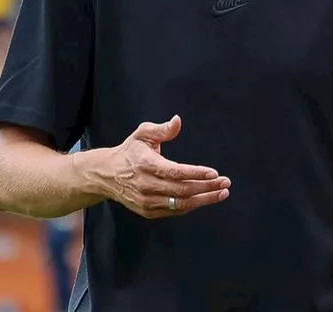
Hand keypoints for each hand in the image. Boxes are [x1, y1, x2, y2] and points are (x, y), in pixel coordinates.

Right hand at [101, 115, 230, 218]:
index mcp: (146, 165)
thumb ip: (161, 129)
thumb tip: (178, 121)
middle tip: (226, 183)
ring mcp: (147, 201)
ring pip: (181, 205)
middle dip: (207, 188)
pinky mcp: (148, 211)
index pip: (175, 172)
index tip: (214, 173)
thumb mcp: (142, 134)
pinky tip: (205, 197)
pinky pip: (175, 211)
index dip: (196, 173)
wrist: (106, 175)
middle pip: (182, 191)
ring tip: (222, 192)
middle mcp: (146, 186)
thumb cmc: (130, 151)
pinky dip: (192, 205)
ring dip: (204, 199)